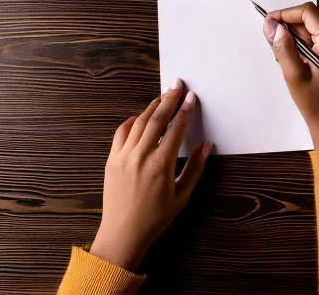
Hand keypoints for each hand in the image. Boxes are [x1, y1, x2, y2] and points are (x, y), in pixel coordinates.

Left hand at [90, 79, 211, 270]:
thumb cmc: (155, 218)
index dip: (185, 111)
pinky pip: (121, 132)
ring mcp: (123, 156)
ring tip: (163, 96)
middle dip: (169, 98)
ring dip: (152, 106)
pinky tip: (140, 116)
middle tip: (177, 84)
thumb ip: (195, 168)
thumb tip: (206, 145)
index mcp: (160, 165)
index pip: (175, 129)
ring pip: (138, 122)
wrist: (122, 234)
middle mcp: (140, 157)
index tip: (191, 98)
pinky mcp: (112, 160)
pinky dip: (131, 121)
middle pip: (156, 119)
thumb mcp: (182, 196)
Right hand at [263, 2, 318, 149]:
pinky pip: (310, 39)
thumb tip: (272, 25)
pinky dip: (296, 45)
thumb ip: (282, 47)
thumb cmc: (316, 104)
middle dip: (286, 26)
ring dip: (290, 37)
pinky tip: (290, 61)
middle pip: (307, 18)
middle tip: (270, 40)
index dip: (285, 13)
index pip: (307, 12)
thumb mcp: (294, 75)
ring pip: (307, 28)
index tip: (268, 22)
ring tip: (281, 56)